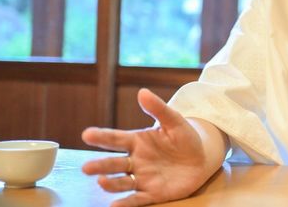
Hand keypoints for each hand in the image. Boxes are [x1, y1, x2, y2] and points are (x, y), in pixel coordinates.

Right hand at [81, 88, 211, 206]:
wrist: (201, 159)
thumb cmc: (185, 138)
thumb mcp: (174, 121)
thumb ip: (158, 109)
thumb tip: (142, 92)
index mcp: (137, 141)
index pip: (116, 139)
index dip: (102, 137)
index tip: (87, 134)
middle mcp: (135, 161)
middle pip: (115, 163)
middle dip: (100, 165)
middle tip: (86, 167)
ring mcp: (142, 178)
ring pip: (122, 182)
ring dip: (110, 183)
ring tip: (101, 181)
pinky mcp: (152, 193)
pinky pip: (137, 199)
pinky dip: (126, 203)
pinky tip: (114, 205)